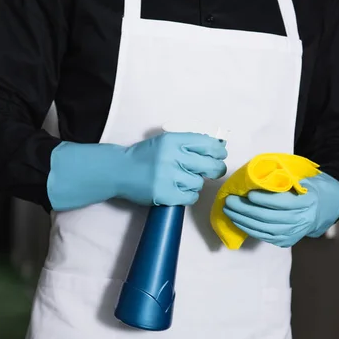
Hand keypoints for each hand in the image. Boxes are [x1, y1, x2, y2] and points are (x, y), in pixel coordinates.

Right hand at [47, 132, 226, 210]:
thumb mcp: (164, 142)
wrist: (119, 171)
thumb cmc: (144, 156)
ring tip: (182, 181)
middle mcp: (172, 157)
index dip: (218, 151)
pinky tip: (179, 191)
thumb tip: (217, 148)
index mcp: (173, 140)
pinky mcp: (165, 194)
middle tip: (213, 171)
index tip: (219, 155)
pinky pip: (190, 197)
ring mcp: (168, 176)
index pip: (208, 144)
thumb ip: (187, 143)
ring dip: (194, 183)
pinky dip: (188, 196)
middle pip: (210, 166)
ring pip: (198, 183)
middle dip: (216, 169)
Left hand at [222, 173, 338, 247]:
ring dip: (242, 220)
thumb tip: (258, 176)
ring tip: (229, 211)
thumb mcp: (303, 180)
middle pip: (268, 217)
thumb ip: (285, 179)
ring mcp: (293, 233)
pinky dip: (248, 229)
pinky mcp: (286, 241)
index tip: (248, 193)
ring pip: (263, 229)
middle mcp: (300, 220)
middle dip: (245, 210)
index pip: (281, 203)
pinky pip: (263, 237)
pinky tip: (237, 221)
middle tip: (229, 201)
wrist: (323, 209)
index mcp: (306, 202)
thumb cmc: (309, 189)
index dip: (263, 199)